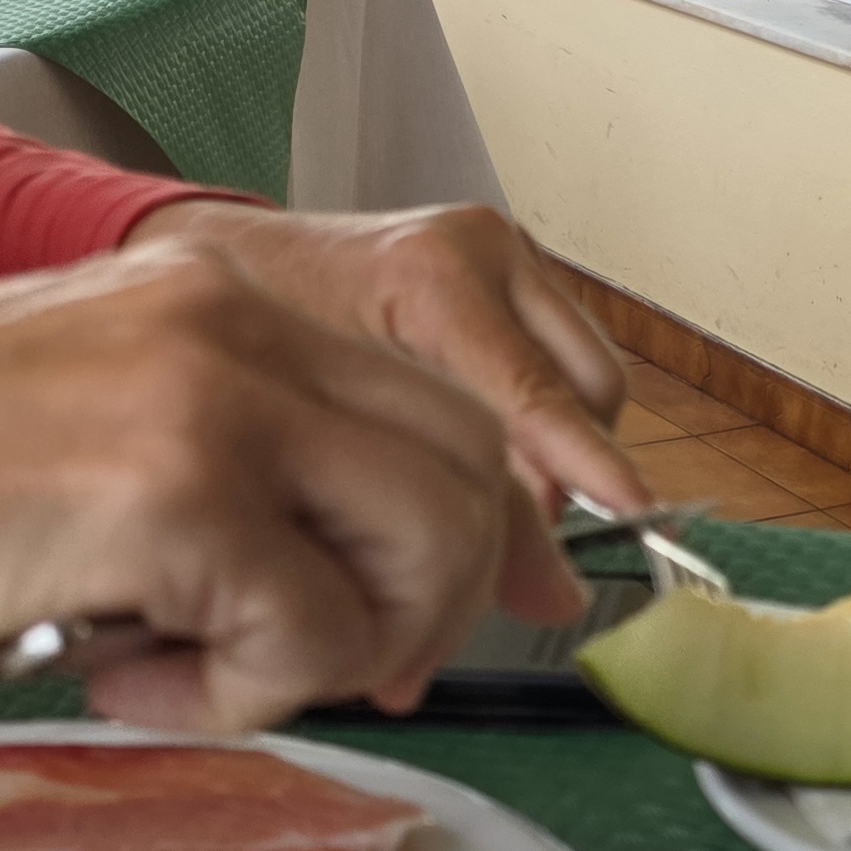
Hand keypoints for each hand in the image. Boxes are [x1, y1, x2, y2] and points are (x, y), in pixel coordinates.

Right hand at [0, 239, 584, 734]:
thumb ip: (217, 477)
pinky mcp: (165, 494)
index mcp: (202, 293)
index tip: (377, 628)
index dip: (443, 540)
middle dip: (419, 602)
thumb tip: (352, 587)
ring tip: (182, 668)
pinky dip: (234, 697)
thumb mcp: (68, 447)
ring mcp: (203, 395)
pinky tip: (107, 677)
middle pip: (466, 470)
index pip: (434, 400)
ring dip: (335, 645)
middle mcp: (224, 318)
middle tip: (296, 669)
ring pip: (429, 541)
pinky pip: (313, 634)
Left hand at [123, 200, 645, 515]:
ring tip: (487, 499)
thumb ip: (442, 510)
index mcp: (428, 277)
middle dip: (561, 477)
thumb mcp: (327, 433)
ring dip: (559, 451)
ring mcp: (503, 254)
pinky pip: (567, 362)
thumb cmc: (247, 342)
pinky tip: (490, 457)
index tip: (630, 514)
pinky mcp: (513, 269)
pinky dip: (543, 420)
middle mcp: (480, 251)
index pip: (535, 392)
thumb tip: (551, 599)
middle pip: (582, 395)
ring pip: (588, 383)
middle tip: (499, 545)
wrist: (219, 263)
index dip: (586, 466)